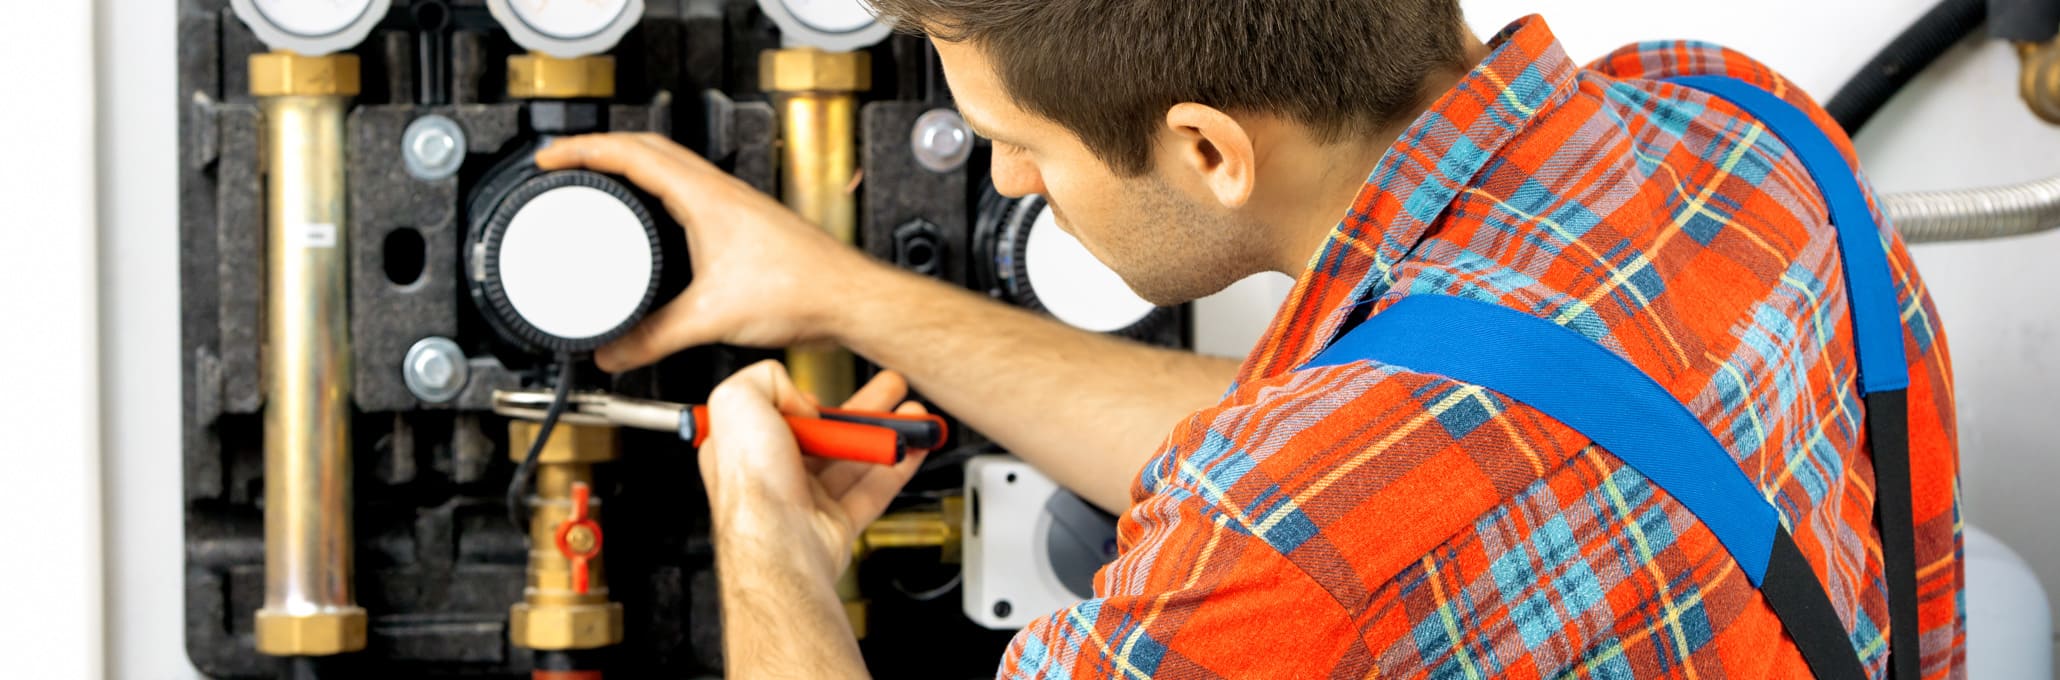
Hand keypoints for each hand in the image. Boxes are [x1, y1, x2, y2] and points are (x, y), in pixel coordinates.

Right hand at [535, 134, 886, 371]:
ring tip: (599, 183)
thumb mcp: (709, 319)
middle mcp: (720, 192)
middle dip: (599, 150)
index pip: (631, 153)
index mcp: (705, 196)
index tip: (549, 157)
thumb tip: (613, 352)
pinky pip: (689, 194)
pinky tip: (654, 224)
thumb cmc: (802, 291)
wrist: (849, 300)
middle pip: (648, 149)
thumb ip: (653, 338)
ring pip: (672, 168)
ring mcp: (734, 206)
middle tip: (565, 164)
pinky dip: (659, 195)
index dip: (582, 150)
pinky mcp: (744, 226)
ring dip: (631, 168)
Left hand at [700, 361, 929, 577]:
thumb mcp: (737, 401)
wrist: (778, 547)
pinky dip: (898, 469)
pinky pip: (873, 492)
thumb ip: (764, 377)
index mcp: (744, 447)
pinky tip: (914, 448)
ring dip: (887, 434)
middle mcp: (773, 474)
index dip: (802, 400)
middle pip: (825, 434)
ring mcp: (806, 501)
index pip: (777, 414)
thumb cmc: (751, 484)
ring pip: (854, 461)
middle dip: (862, 409)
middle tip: (891, 388)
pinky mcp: (835, 524)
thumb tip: (800, 396)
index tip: (820, 395)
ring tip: (915, 413)